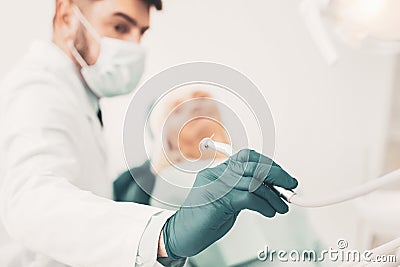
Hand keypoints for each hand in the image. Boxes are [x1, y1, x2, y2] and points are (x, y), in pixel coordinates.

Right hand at [162, 149, 297, 258]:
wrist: (180, 234)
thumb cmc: (204, 220)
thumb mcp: (228, 200)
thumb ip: (244, 190)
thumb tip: (272, 188)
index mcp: (218, 171)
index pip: (247, 157)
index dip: (269, 164)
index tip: (284, 176)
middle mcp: (216, 174)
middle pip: (252, 164)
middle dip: (277, 174)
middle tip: (291, 185)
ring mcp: (215, 185)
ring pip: (253, 181)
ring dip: (274, 195)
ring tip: (281, 206)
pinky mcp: (217, 200)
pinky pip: (248, 197)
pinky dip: (265, 205)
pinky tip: (270, 212)